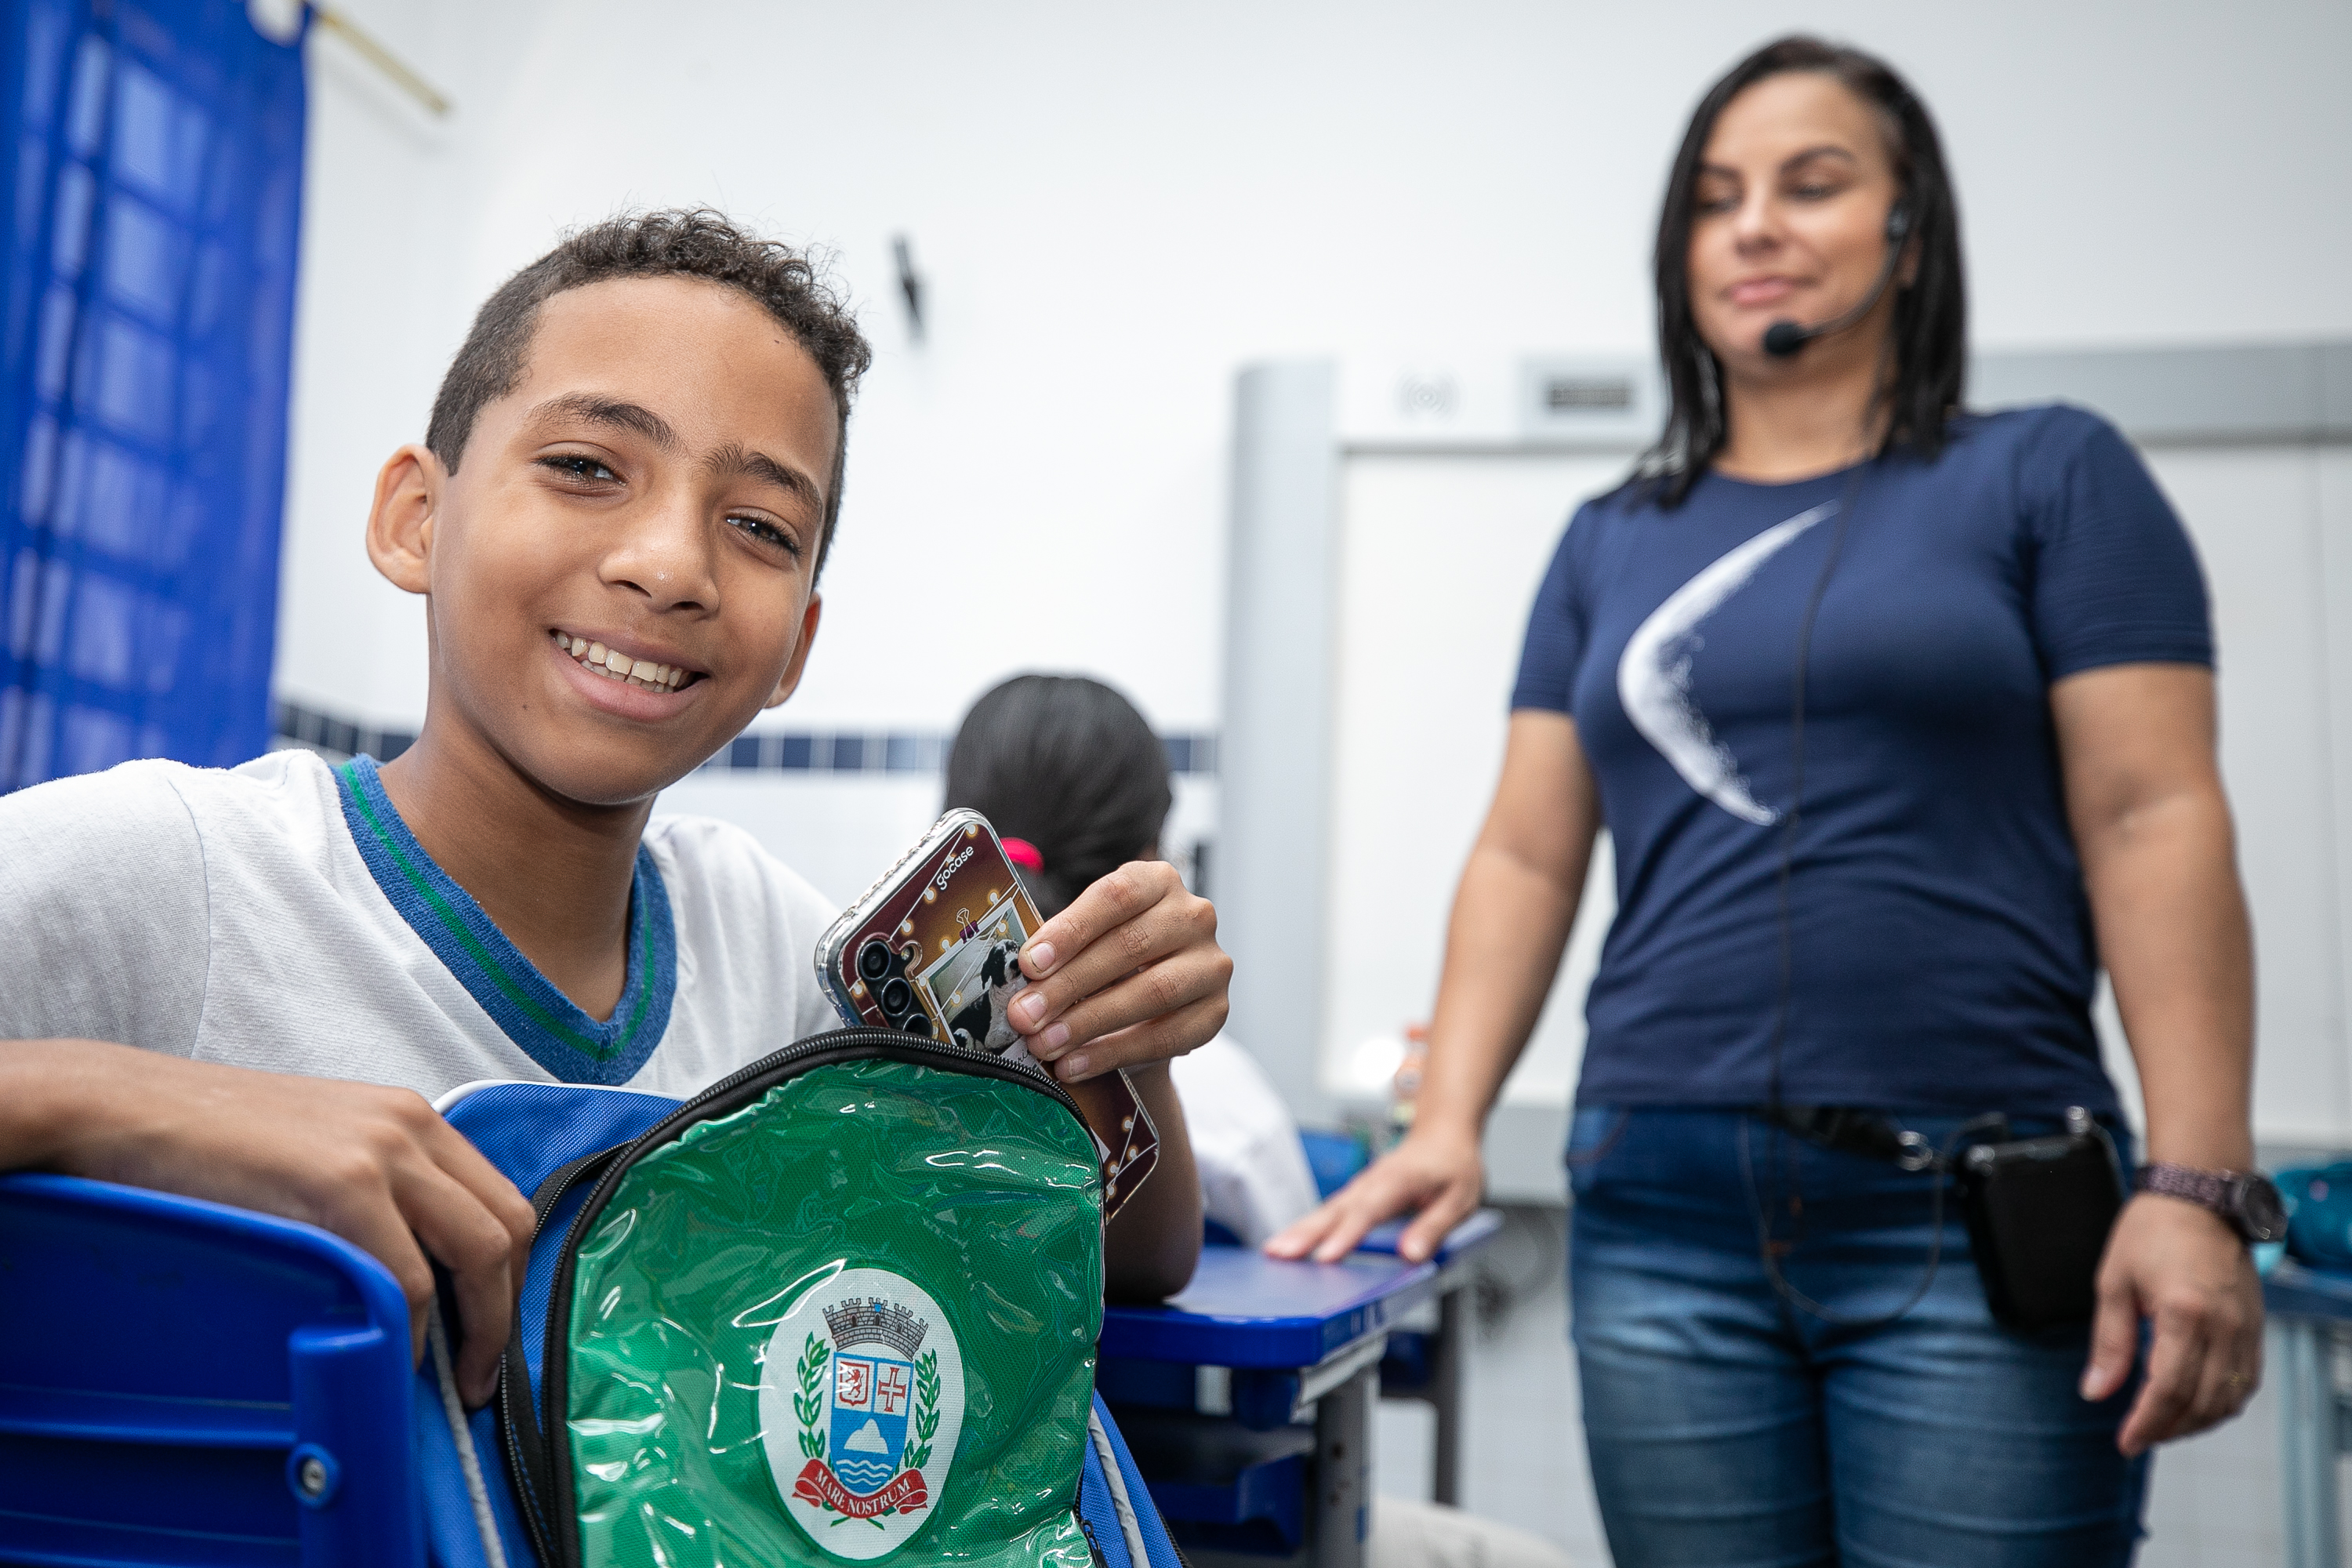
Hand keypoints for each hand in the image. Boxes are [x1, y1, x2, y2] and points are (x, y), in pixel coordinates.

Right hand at [22, 1041, 534, 1405]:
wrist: (125, 1108)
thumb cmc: (208, 1142)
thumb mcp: (317, 1152)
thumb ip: (373, 1196)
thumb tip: (408, 1279)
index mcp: (412, 1119)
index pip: (501, 1201)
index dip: (512, 1277)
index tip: (492, 1335)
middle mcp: (412, 1127)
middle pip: (508, 1228)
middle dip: (506, 1313)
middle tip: (481, 1376)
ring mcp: (381, 1152)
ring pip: (477, 1254)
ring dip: (475, 1333)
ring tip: (452, 1384)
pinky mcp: (341, 1184)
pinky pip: (407, 1277)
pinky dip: (410, 1331)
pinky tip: (389, 1358)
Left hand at [1007, 861, 1229, 1082]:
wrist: (1149, 1007)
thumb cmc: (1107, 960)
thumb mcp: (1087, 939)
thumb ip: (1059, 951)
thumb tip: (1020, 981)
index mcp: (1157, 881)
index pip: (1115, 897)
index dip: (1071, 930)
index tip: (1029, 964)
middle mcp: (1194, 915)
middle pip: (1131, 946)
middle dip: (1069, 985)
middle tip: (1025, 1015)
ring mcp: (1212, 963)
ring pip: (1153, 991)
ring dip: (1090, 1022)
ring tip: (1045, 1044)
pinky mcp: (1216, 1012)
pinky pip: (1168, 1036)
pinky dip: (1115, 1053)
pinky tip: (1075, 1065)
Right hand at [1264, 1124, 1483, 1263]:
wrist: (1443, 1131)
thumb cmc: (1453, 1164)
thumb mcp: (1460, 1198)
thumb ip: (1435, 1226)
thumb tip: (1411, 1255)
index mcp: (1399, 1180)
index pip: (1369, 1210)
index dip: (1347, 1234)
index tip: (1326, 1256)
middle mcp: (1373, 1182)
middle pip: (1335, 1210)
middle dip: (1306, 1233)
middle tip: (1278, 1253)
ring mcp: (1361, 1187)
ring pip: (1326, 1210)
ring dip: (1299, 1230)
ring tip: (1274, 1251)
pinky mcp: (1356, 1195)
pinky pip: (1329, 1212)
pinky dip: (1308, 1227)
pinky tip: (1291, 1243)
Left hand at [2081, 1191, 2262, 1453]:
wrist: (2198, 1198)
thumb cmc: (2151, 1231)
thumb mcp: (2113, 1283)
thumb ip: (2108, 1343)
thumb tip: (2096, 1391)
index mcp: (2183, 1312)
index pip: (2168, 1390)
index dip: (2145, 1423)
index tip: (2125, 1441)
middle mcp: (2222, 1325)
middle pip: (2201, 1402)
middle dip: (2168, 1429)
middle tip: (2138, 1437)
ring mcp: (2245, 1328)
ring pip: (2229, 1399)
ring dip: (2197, 1422)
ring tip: (2163, 1426)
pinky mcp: (2255, 1327)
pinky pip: (2246, 1381)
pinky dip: (2223, 1403)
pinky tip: (2197, 1405)